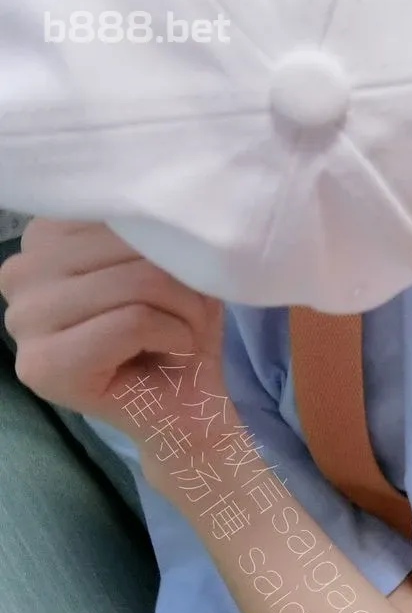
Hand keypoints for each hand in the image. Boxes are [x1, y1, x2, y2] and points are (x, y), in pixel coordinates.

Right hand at [0, 219, 224, 441]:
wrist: (191, 407)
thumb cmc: (180, 329)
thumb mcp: (172, 262)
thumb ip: (150, 228)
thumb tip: (158, 205)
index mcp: (42, 240)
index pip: (115, 211)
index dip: (165, 244)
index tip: (175, 281)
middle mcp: (18, 275)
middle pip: (125, 245)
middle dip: (181, 281)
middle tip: (188, 315)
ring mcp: (21, 322)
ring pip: (135, 283)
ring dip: (184, 310)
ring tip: (183, 333)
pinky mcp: (44, 365)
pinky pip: (134, 321)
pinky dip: (175, 334)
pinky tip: (173, 352)